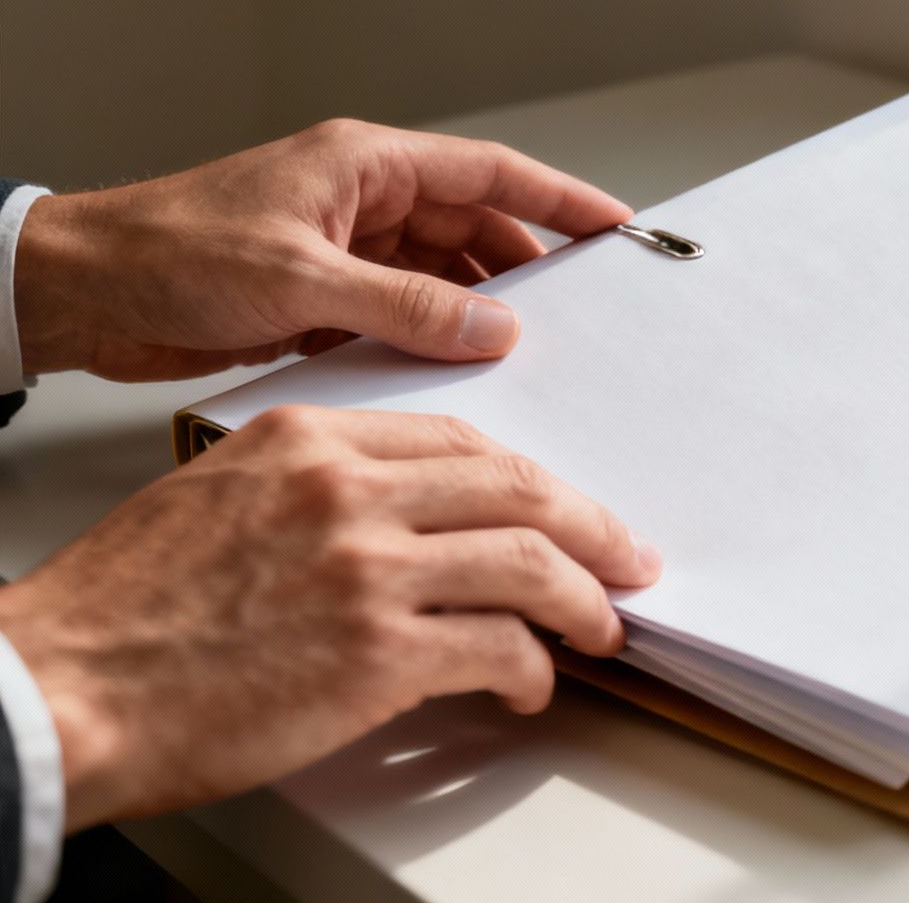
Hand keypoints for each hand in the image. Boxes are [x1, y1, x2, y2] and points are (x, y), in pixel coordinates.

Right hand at [0, 405, 662, 830]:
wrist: (63, 686)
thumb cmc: (123, 608)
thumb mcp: (218, 494)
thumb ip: (316, 488)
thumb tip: (401, 517)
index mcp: (311, 440)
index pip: (461, 438)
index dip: (529, 478)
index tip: (561, 504)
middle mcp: (351, 491)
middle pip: (519, 487)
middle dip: (593, 524)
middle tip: (627, 556)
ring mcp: (370, 568)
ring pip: (531, 561)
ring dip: (585, 600)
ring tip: (603, 626)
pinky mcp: (380, 652)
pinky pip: (501, 648)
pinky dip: (533, 669)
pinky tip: (531, 685)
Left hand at [12, 119, 631, 381]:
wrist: (76, 293)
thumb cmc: (164, 253)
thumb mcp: (299, 280)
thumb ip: (406, 305)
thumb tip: (495, 329)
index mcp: (363, 165)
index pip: (489, 174)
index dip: (560, 200)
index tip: (617, 227)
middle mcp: (360, 201)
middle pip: (474, 229)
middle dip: (528, 269)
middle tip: (581, 312)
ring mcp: (342, 250)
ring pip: (441, 278)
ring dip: (477, 313)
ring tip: (524, 354)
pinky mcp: (321, 297)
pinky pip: (401, 316)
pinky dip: (430, 341)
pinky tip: (454, 374)